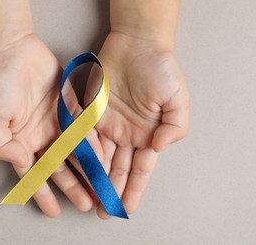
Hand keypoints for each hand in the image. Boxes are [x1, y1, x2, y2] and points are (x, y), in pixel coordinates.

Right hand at [0, 33, 95, 216]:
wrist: (12, 50)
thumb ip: (2, 146)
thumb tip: (19, 163)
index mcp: (21, 143)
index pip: (35, 175)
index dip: (43, 194)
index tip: (54, 212)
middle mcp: (41, 136)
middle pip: (60, 168)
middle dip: (73, 187)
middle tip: (87, 204)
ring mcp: (57, 122)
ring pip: (75, 152)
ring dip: (86, 170)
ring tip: (100, 187)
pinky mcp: (70, 107)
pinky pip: (83, 130)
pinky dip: (92, 144)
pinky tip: (103, 158)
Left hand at [86, 32, 188, 217]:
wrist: (137, 43)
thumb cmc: (160, 69)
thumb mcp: (177, 100)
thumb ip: (175, 127)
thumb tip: (160, 147)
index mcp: (147, 134)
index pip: (139, 169)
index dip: (133, 190)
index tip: (126, 209)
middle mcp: (126, 133)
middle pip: (116, 168)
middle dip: (111, 191)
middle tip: (103, 211)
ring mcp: (106, 123)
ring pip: (98, 157)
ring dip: (94, 177)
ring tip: (89, 197)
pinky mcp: (90, 110)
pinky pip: (83, 135)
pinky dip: (80, 152)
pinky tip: (78, 168)